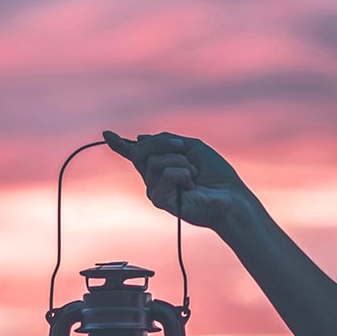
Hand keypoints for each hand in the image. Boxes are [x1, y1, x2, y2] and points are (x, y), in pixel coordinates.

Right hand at [103, 130, 254, 232]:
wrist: (230, 196)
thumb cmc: (215, 174)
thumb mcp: (191, 147)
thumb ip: (166, 141)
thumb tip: (139, 139)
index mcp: (161, 165)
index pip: (136, 154)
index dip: (120, 144)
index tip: (107, 134)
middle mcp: (154, 179)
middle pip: (140, 151)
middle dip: (161, 143)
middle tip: (182, 147)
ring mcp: (156, 190)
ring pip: (155, 161)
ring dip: (181, 162)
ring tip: (194, 175)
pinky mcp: (161, 201)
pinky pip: (165, 174)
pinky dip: (183, 174)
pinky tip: (191, 185)